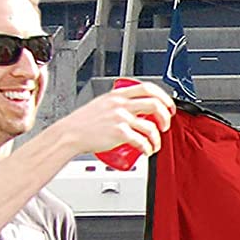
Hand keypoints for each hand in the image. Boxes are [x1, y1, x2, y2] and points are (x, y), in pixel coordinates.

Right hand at [59, 80, 174, 159]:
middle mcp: (120, 104)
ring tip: (154, 145)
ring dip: (158, 139)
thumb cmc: (84, 122)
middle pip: (154, 104)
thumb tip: (136, 110)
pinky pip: (142, 141)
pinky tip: (147, 151)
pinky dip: (149, 148)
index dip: (164, 97)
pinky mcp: (119, 133)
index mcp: (117, 94)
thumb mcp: (102, 104)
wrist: (70, 133)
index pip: (148, 88)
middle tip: (165, 126)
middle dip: (166, 117)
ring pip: (151, 126)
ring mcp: (120, 118)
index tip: (169, 107)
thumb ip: (118, 104)